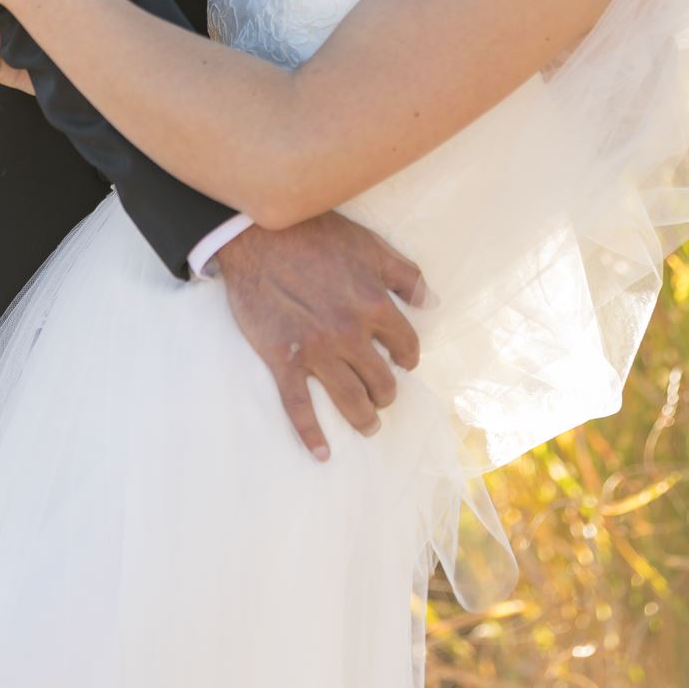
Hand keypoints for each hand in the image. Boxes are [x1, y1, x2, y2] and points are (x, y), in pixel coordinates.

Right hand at [216, 213, 429, 459]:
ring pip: (350, 399)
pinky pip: (299, 407)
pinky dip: (312, 435)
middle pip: (381, 381)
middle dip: (387, 394)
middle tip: (384, 397)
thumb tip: (432, 301)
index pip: (406, 345)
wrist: (257, 236)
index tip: (404, 362)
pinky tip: (322, 452)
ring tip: (369, 425)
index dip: (409, 357)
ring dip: (364, 418)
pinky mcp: (283, 360)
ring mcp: (316, 351)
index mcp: (374, 305)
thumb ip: (405, 274)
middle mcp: (349, 334)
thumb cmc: (315, 234)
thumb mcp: (369, 245)